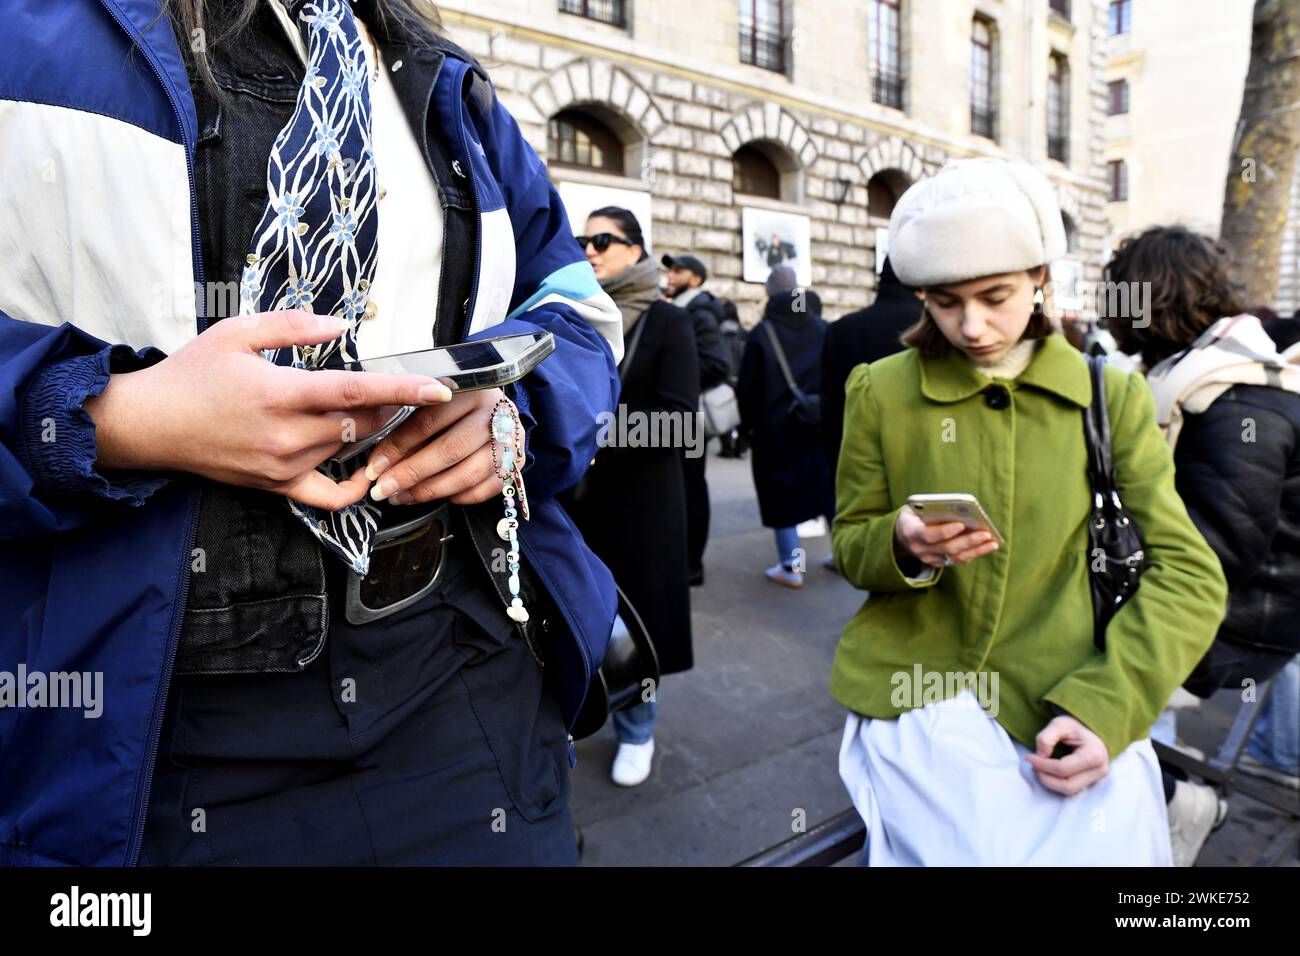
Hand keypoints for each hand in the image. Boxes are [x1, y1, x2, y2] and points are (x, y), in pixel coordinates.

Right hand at [84, 310, 452, 509]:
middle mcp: (286, 435)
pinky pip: (328, 496)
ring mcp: (283, 466)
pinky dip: (354, 486)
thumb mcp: (237, 332)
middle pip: (361, 424)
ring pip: (347, 450)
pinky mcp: (276, 486)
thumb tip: (343, 325)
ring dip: (365, 433)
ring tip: (373, 412)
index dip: (402, 390)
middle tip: (403, 392)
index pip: (356, 393)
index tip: (439, 388)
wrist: (149, 424)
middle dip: (390, 408)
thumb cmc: (192, 373)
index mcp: (280, 393)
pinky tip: (368, 470)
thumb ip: (294, 326)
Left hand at [363, 387, 524, 506]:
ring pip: (468, 474)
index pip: (429, 420)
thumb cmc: (452, 404)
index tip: (374, 467)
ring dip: (431, 491)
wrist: (494, 407)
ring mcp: (511, 439)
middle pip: (449, 450)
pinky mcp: (517, 463)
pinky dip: (458, 497)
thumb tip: (378, 462)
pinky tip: (436, 496)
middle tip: (384, 489)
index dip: (398, 446)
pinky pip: (485, 490)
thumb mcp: (430, 399)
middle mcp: (495, 412)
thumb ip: (407, 420)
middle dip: (411, 474)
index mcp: (469, 389)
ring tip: (403, 497)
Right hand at [893, 505, 998, 567]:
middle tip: (986, 534)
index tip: (962, 524)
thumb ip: (932, 510)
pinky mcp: (936, 563)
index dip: (945, 531)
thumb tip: (959, 510)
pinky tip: (985, 547)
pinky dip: (972, 554)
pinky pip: (956, 561)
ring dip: (976, 550)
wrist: (900, 535)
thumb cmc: (912, 516)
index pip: (928, 535)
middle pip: (946, 548)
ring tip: (993, 542)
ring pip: (954, 557)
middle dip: (968, 541)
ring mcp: (927, 558)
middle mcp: (918, 549)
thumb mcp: (915, 508)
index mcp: (911, 532)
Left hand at [1025, 715, 1110, 795]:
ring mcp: (1097, 778)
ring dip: (1050, 782)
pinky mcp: (1092, 782)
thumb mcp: (1059, 724)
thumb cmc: (1075, 726)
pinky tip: (1048, 772)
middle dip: (1045, 778)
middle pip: (1067, 786)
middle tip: (1033, 765)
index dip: (1042, 765)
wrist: (1091, 730)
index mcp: (1094, 755)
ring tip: (1039, 768)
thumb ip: (1046, 737)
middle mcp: (1099, 770)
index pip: (1062, 769)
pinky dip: (1056, 783)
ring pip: (1069, 791)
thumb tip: (1040, 755)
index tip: (1029, 757)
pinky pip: (1071, 789)